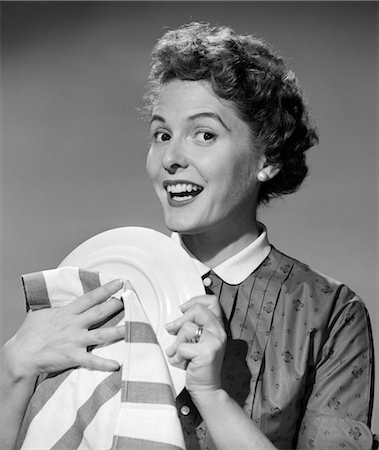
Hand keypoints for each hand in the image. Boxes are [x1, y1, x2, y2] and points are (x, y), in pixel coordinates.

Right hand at [3, 279, 124, 380]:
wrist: (20, 355)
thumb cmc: (29, 334)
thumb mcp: (42, 312)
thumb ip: (55, 305)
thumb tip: (58, 296)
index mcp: (68, 312)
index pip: (91, 297)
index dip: (106, 289)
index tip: (120, 282)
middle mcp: (74, 324)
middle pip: (100, 312)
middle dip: (117, 304)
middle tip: (132, 298)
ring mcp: (75, 340)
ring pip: (102, 334)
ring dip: (119, 331)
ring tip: (134, 326)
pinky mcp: (72, 356)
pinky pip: (91, 360)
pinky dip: (104, 363)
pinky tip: (117, 364)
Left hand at [165, 294, 225, 393]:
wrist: (207, 389)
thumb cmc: (200, 365)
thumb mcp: (199, 342)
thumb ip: (194, 327)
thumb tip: (175, 320)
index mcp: (218, 327)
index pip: (212, 302)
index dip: (195, 301)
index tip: (183, 309)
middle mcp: (219, 332)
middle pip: (198, 310)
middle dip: (180, 320)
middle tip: (171, 328)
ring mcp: (214, 341)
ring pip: (187, 328)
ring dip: (176, 342)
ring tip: (176, 352)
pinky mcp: (206, 353)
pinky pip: (183, 346)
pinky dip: (176, 355)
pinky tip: (179, 362)